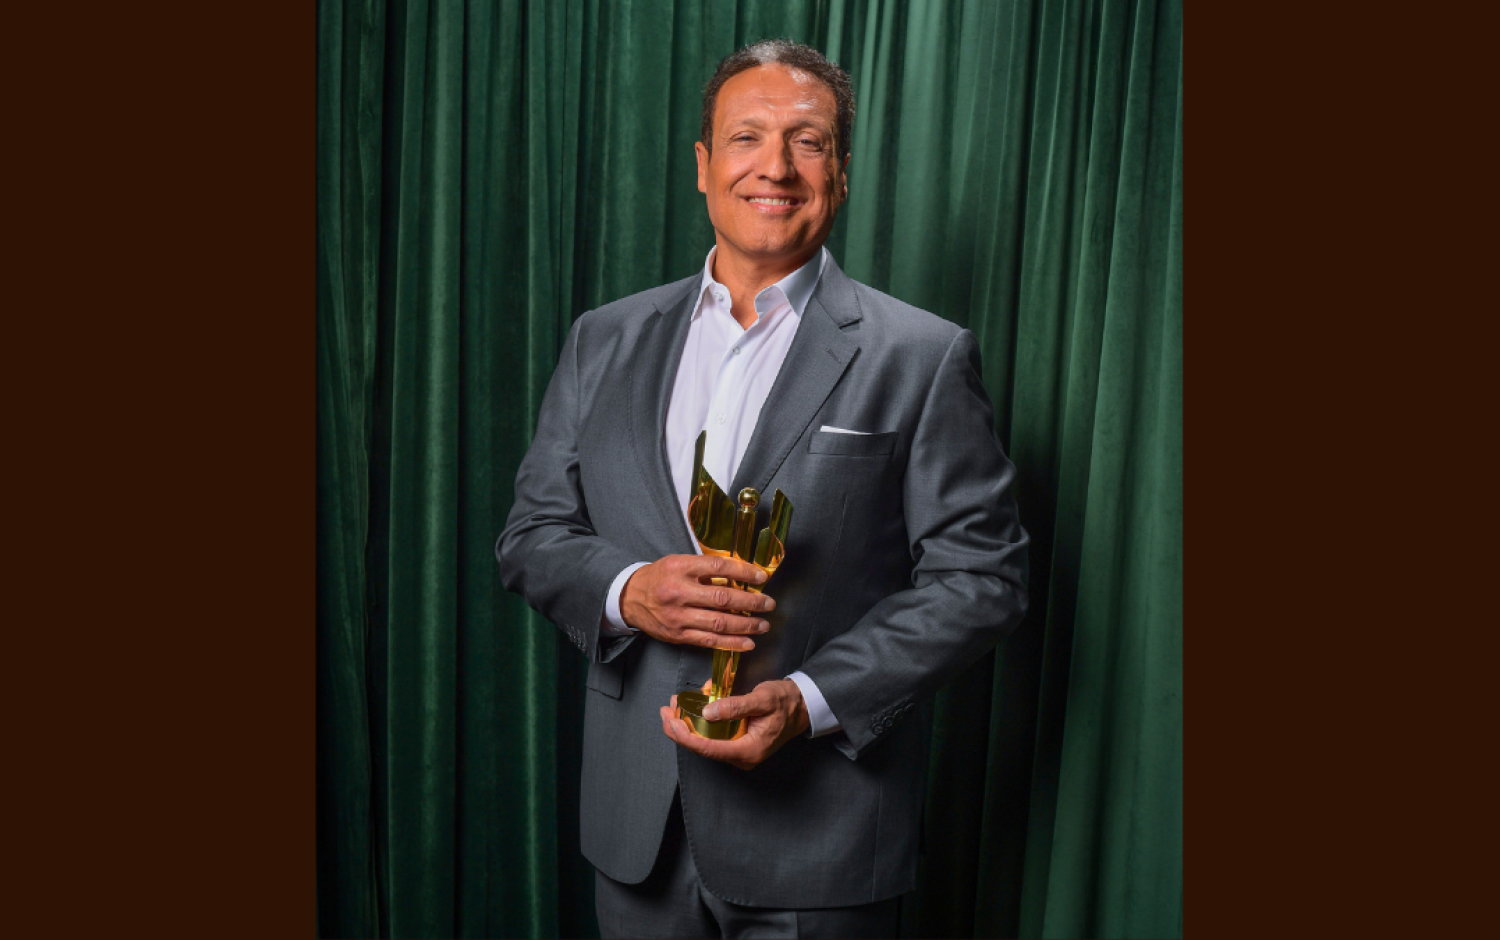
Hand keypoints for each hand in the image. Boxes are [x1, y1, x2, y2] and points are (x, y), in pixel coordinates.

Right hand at [621, 554, 774, 650]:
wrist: (630, 598)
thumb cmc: (659, 577)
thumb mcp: (679, 562)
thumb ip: (706, 568)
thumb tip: (742, 574)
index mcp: (679, 568)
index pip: (718, 567)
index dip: (743, 572)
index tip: (762, 577)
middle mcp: (678, 592)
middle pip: (722, 598)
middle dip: (751, 602)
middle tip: (769, 604)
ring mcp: (678, 616)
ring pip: (718, 623)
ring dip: (746, 625)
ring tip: (763, 624)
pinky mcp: (678, 635)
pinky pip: (709, 641)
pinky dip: (731, 643)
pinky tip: (748, 643)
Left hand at [659, 679, 809, 769]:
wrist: (801, 707)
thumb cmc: (785, 703)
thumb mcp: (761, 699)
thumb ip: (735, 706)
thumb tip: (708, 712)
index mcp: (748, 750)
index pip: (707, 748)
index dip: (684, 736)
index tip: (670, 722)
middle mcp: (741, 756)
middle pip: (702, 747)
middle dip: (680, 728)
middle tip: (666, 709)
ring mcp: (738, 752)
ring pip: (704, 742)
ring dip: (688, 724)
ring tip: (675, 705)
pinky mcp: (736, 744)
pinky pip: (713, 736)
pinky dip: (700, 722)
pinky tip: (694, 705)